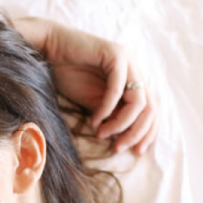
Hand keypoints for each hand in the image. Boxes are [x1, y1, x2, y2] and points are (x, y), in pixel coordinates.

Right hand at [44, 21, 157, 153]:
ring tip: (102, 134)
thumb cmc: (68, 75)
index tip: (136, 151)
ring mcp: (128, 60)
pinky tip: (94, 120)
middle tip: (119, 148)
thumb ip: (112, 115)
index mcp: (134, 81)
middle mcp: (136, 70)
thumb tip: (124, 137)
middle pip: (151, 107)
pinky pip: (118, 90)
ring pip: (139, 101)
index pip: (152, 109)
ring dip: (121, 123)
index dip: (147, 132)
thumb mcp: (94, 103)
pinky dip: (106, 109)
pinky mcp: (116, 55)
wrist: (50, 50)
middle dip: (137, 132)